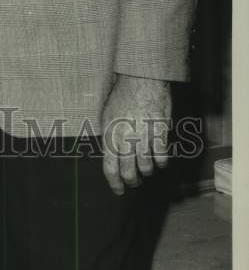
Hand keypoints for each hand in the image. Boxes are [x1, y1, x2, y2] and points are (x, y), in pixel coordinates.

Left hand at [101, 74, 171, 195]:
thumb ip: (110, 138)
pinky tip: (159, 159)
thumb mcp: (108, 116)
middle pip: (129, 173)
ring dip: (147, 171)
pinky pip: (161, 157)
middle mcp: (126, 139)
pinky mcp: (160, 133)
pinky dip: (161, 162)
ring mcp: (143, 137)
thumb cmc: (122, 96)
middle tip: (135, 182)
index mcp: (110, 135)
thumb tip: (112, 156)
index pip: (110, 168)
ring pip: (146, 168)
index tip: (119, 190)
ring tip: (147, 168)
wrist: (141, 79)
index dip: (114, 184)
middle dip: (132, 182)